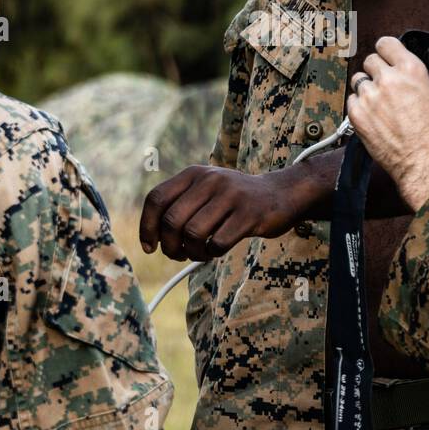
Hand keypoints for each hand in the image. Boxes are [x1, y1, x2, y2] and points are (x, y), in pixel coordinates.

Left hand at [139, 165, 303, 260]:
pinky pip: (217, 243)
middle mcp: (210, 180)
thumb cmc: (234, 200)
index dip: (147, 226)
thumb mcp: (206, 190)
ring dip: (192, 252)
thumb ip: (179, 205)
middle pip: (172, 221)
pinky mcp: (249, 214)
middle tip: (178, 255)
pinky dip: (212, 254)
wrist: (281, 193)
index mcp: (194, 173)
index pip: (156, 199)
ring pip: (193, 234)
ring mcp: (230, 196)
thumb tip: (150, 238)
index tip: (150, 247)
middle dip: (170, 246)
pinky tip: (216, 251)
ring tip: (200, 254)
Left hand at [346, 36, 428, 210]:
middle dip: (376, 71)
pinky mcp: (357, 115)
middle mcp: (388, 79)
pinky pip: (351, 101)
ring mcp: (370, 96)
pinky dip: (359, 107)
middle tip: (382, 85)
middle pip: (370, 61)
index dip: (384, 50)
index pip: (386, 43)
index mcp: (411, 70)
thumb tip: (407, 75)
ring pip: (358, 81)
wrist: (424, 162)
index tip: (383, 56)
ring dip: (366, 89)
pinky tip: (372, 118)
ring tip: (378, 105)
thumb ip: (417, 80)